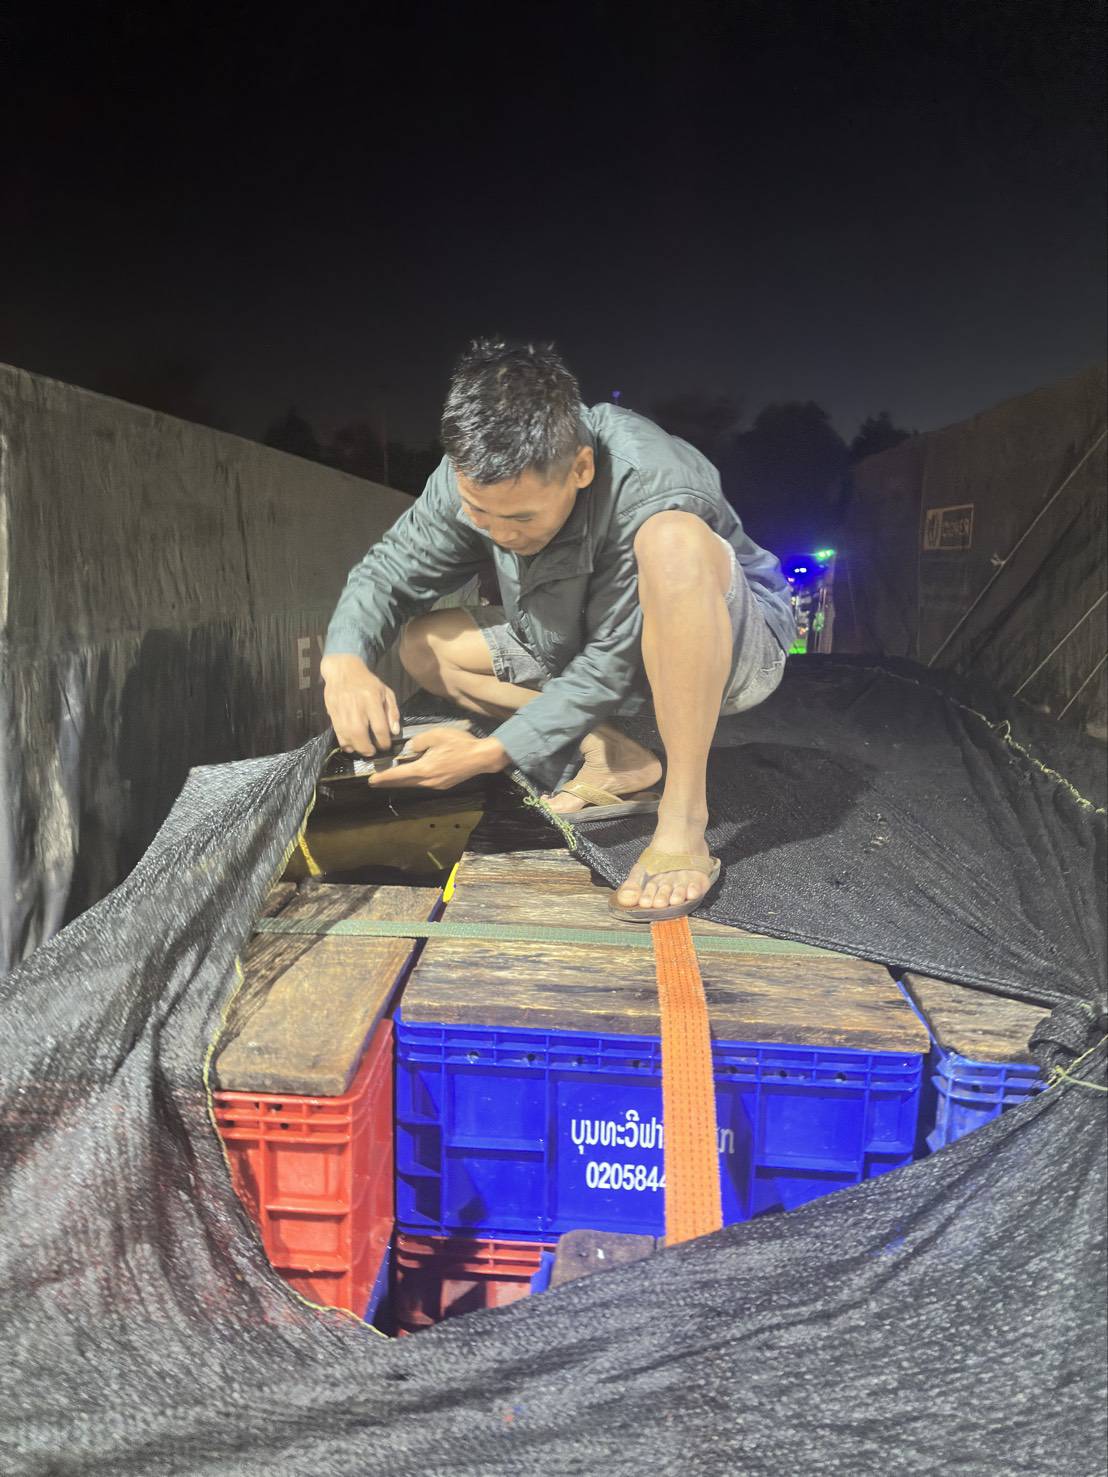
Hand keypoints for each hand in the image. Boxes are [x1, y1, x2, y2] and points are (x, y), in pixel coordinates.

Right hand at [320, 652, 399, 754]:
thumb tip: (394, 732)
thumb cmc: (367, 682)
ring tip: (363, 750)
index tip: (386, 745)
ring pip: (347, 735)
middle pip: (360, 734)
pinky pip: (338, 732)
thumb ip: (392, 712)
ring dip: (356, 747)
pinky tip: (351, 746)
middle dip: (367, 748)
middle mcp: (356, 705)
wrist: (343, 670)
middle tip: (373, 752)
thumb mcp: (386, 692)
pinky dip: (344, 743)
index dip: (384, 741)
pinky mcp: (332, 712)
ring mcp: (342, 709)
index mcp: (372, 699)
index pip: (379, 726)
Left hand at [368, 728, 508, 790]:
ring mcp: (437, 784)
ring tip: (389, 779)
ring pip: (414, 784)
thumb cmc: (460, 743)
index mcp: (424, 769)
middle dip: (388, 782)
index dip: (383, 778)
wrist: (482, 757)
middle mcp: (428, 781)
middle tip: (374, 782)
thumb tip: (412, 749)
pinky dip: (414, 780)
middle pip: (404, 783)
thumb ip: (419, 741)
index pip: (398, 775)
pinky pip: (424, 783)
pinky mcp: (444, 784)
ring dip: (401, 781)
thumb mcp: (436, 735)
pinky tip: (411, 775)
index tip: (371, 780)